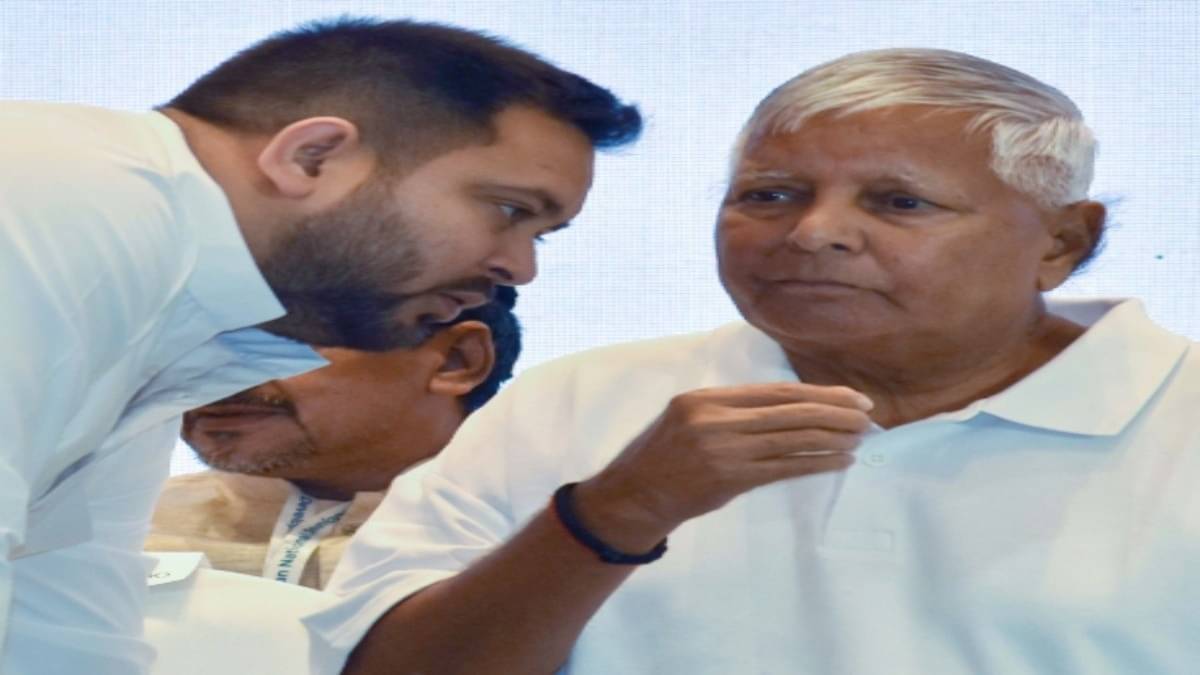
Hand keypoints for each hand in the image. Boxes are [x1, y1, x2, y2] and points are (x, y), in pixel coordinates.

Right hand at [572, 383, 871, 551]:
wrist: (635, 494)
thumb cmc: (665, 455)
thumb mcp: (690, 417)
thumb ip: (732, 409)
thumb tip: (791, 407)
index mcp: (707, 398)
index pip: (775, 391)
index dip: (818, 393)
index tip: (850, 396)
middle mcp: (716, 418)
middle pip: (790, 411)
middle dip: (835, 412)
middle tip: (867, 415)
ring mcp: (723, 449)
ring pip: (792, 439)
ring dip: (832, 439)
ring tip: (859, 438)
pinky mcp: (731, 478)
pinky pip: (784, 468)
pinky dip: (816, 463)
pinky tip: (838, 461)